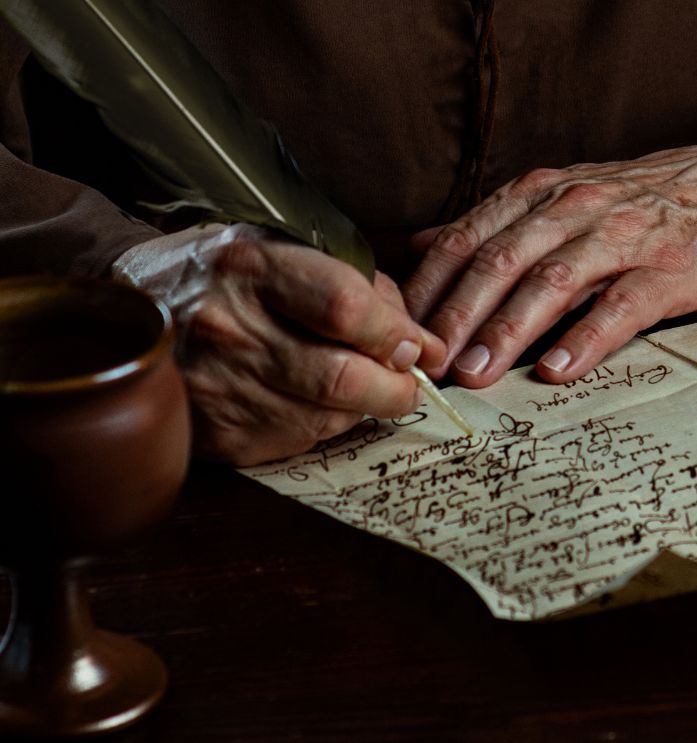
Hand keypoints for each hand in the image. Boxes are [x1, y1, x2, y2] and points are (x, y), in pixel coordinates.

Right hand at [116, 226, 445, 464]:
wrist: (134, 313)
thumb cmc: (231, 277)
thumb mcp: (288, 250)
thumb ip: (360, 287)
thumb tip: (418, 342)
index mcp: (252, 268)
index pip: (345, 308)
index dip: (396, 332)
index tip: (418, 344)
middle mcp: (228, 329)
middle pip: (342, 378)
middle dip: (394, 387)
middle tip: (407, 381)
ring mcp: (218, 387)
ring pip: (328, 417)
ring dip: (362, 408)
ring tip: (358, 385)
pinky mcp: (218, 434)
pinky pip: (300, 440)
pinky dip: (323, 424)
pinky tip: (310, 400)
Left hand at [402, 145, 696, 387]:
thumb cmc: (641, 204)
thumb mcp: (562, 198)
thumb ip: (495, 224)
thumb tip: (423, 244)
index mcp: (540, 195)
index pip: (467, 239)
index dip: (428, 289)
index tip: (398, 333)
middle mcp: (572, 209)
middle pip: (499, 262)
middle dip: (457, 317)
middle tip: (428, 367)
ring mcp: (621, 238)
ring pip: (550, 282)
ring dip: (507, 331)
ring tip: (477, 375)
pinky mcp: (666, 271)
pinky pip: (619, 306)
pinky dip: (584, 338)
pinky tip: (556, 370)